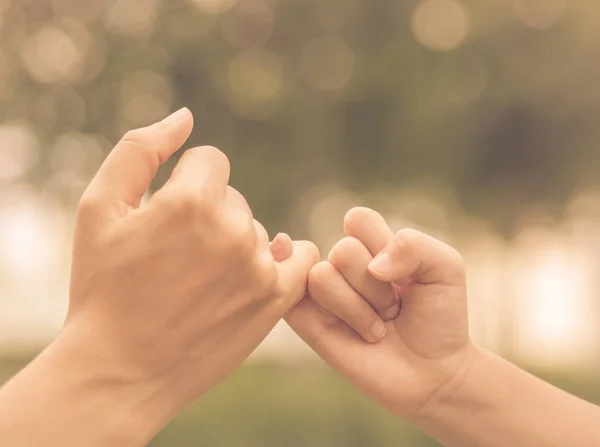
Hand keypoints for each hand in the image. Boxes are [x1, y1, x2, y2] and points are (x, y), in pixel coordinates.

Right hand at [64, 108, 318, 431]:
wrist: (119, 370)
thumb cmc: (103, 287)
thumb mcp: (99, 209)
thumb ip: (140, 150)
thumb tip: (185, 118)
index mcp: (190, 201)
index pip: (210, 161)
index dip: (184, 184)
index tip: (166, 218)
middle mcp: (233, 229)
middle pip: (233, 198)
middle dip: (208, 215)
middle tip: (177, 257)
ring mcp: (259, 267)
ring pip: (258, 231)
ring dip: (236, 244)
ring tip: (200, 283)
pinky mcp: (275, 300)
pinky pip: (302, 259)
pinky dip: (286, 260)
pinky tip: (258, 271)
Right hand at [286, 207, 473, 419]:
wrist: (434, 373)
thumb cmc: (440, 317)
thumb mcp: (446, 267)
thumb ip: (414, 244)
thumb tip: (372, 265)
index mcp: (371, 244)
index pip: (357, 219)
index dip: (381, 245)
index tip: (406, 275)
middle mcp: (343, 265)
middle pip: (343, 250)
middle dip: (376, 287)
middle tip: (393, 309)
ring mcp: (324, 293)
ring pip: (322, 276)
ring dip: (359, 309)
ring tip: (377, 328)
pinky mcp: (307, 321)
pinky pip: (298, 301)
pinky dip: (332, 313)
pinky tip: (357, 332)